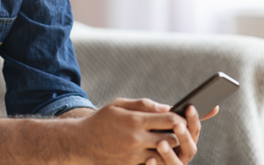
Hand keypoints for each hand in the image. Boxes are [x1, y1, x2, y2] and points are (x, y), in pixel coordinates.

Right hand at [71, 98, 187, 164]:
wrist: (81, 143)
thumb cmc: (102, 120)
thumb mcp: (119, 104)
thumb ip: (144, 104)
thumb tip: (167, 107)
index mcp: (135, 120)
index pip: (169, 120)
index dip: (180, 118)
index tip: (183, 117)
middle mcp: (136, 139)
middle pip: (172, 139)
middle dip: (178, 134)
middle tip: (180, 130)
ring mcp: (134, 155)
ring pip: (164, 153)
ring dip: (169, 147)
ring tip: (169, 140)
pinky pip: (152, 163)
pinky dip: (158, 157)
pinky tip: (157, 151)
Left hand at [146, 105, 218, 164]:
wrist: (131, 153)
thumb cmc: (146, 133)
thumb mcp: (156, 122)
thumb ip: (170, 115)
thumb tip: (195, 102)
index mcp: (184, 141)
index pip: (194, 130)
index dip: (193, 119)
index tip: (189, 107)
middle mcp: (182, 155)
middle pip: (190, 148)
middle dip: (184, 137)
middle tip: (177, 126)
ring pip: (176, 163)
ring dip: (169, 154)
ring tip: (160, 144)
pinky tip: (149, 159)